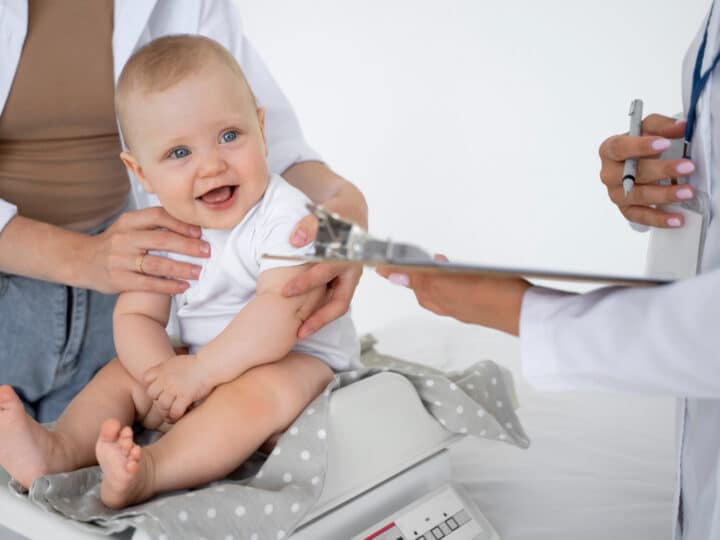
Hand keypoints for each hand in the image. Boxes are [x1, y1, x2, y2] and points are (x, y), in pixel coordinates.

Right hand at [84, 207, 210, 293]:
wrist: (80, 260)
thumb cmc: (114, 243)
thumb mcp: (128, 226)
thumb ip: (153, 224)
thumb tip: (192, 227)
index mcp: (128, 221)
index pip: (158, 216)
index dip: (180, 223)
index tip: (199, 232)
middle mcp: (124, 239)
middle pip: (161, 240)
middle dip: (188, 246)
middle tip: (207, 252)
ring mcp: (120, 260)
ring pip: (156, 264)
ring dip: (181, 268)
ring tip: (199, 272)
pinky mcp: (119, 280)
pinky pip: (148, 284)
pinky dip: (168, 286)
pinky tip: (183, 287)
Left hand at [143, 354, 208, 421]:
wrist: (209, 364)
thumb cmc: (196, 363)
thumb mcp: (176, 361)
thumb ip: (166, 369)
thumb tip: (162, 376)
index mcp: (162, 368)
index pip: (146, 378)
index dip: (151, 385)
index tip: (159, 388)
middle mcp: (165, 379)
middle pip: (152, 394)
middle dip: (158, 399)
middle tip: (166, 402)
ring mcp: (174, 388)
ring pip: (162, 405)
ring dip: (165, 411)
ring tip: (169, 415)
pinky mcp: (185, 396)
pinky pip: (175, 412)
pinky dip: (175, 416)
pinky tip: (177, 417)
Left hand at [283, 213, 362, 337]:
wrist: (353, 214)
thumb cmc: (339, 213)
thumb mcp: (327, 213)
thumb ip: (310, 224)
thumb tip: (296, 240)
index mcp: (349, 254)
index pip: (326, 272)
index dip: (306, 282)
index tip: (285, 291)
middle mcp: (352, 272)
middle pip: (339, 303)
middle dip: (319, 318)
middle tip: (299, 331)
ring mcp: (348, 280)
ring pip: (337, 307)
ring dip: (320, 320)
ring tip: (300, 334)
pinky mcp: (343, 283)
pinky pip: (333, 302)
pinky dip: (319, 312)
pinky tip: (302, 321)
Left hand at [376, 255, 530, 335]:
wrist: (526, 312)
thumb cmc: (492, 298)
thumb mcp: (450, 283)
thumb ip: (422, 279)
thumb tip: (393, 276)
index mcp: (439, 300)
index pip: (412, 285)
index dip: (399, 273)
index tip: (384, 265)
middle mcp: (450, 305)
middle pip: (424, 290)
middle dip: (413, 276)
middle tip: (402, 264)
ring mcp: (467, 305)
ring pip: (442, 289)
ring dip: (433, 277)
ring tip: (431, 263)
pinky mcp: (483, 301)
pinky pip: (459, 290)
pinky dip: (452, 280)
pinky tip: (459, 272)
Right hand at [599, 114, 695, 227]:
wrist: (638, 162)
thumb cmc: (640, 145)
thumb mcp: (649, 128)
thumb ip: (663, 126)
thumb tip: (682, 126)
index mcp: (609, 150)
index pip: (619, 148)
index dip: (640, 146)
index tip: (664, 144)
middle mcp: (608, 173)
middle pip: (632, 174)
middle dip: (661, 170)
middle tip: (687, 167)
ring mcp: (616, 193)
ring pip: (638, 196)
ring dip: (664, 195)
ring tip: (687, 192)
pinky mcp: (626, 209)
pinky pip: (640, 216)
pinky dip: (659, 219)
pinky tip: (676, 219)